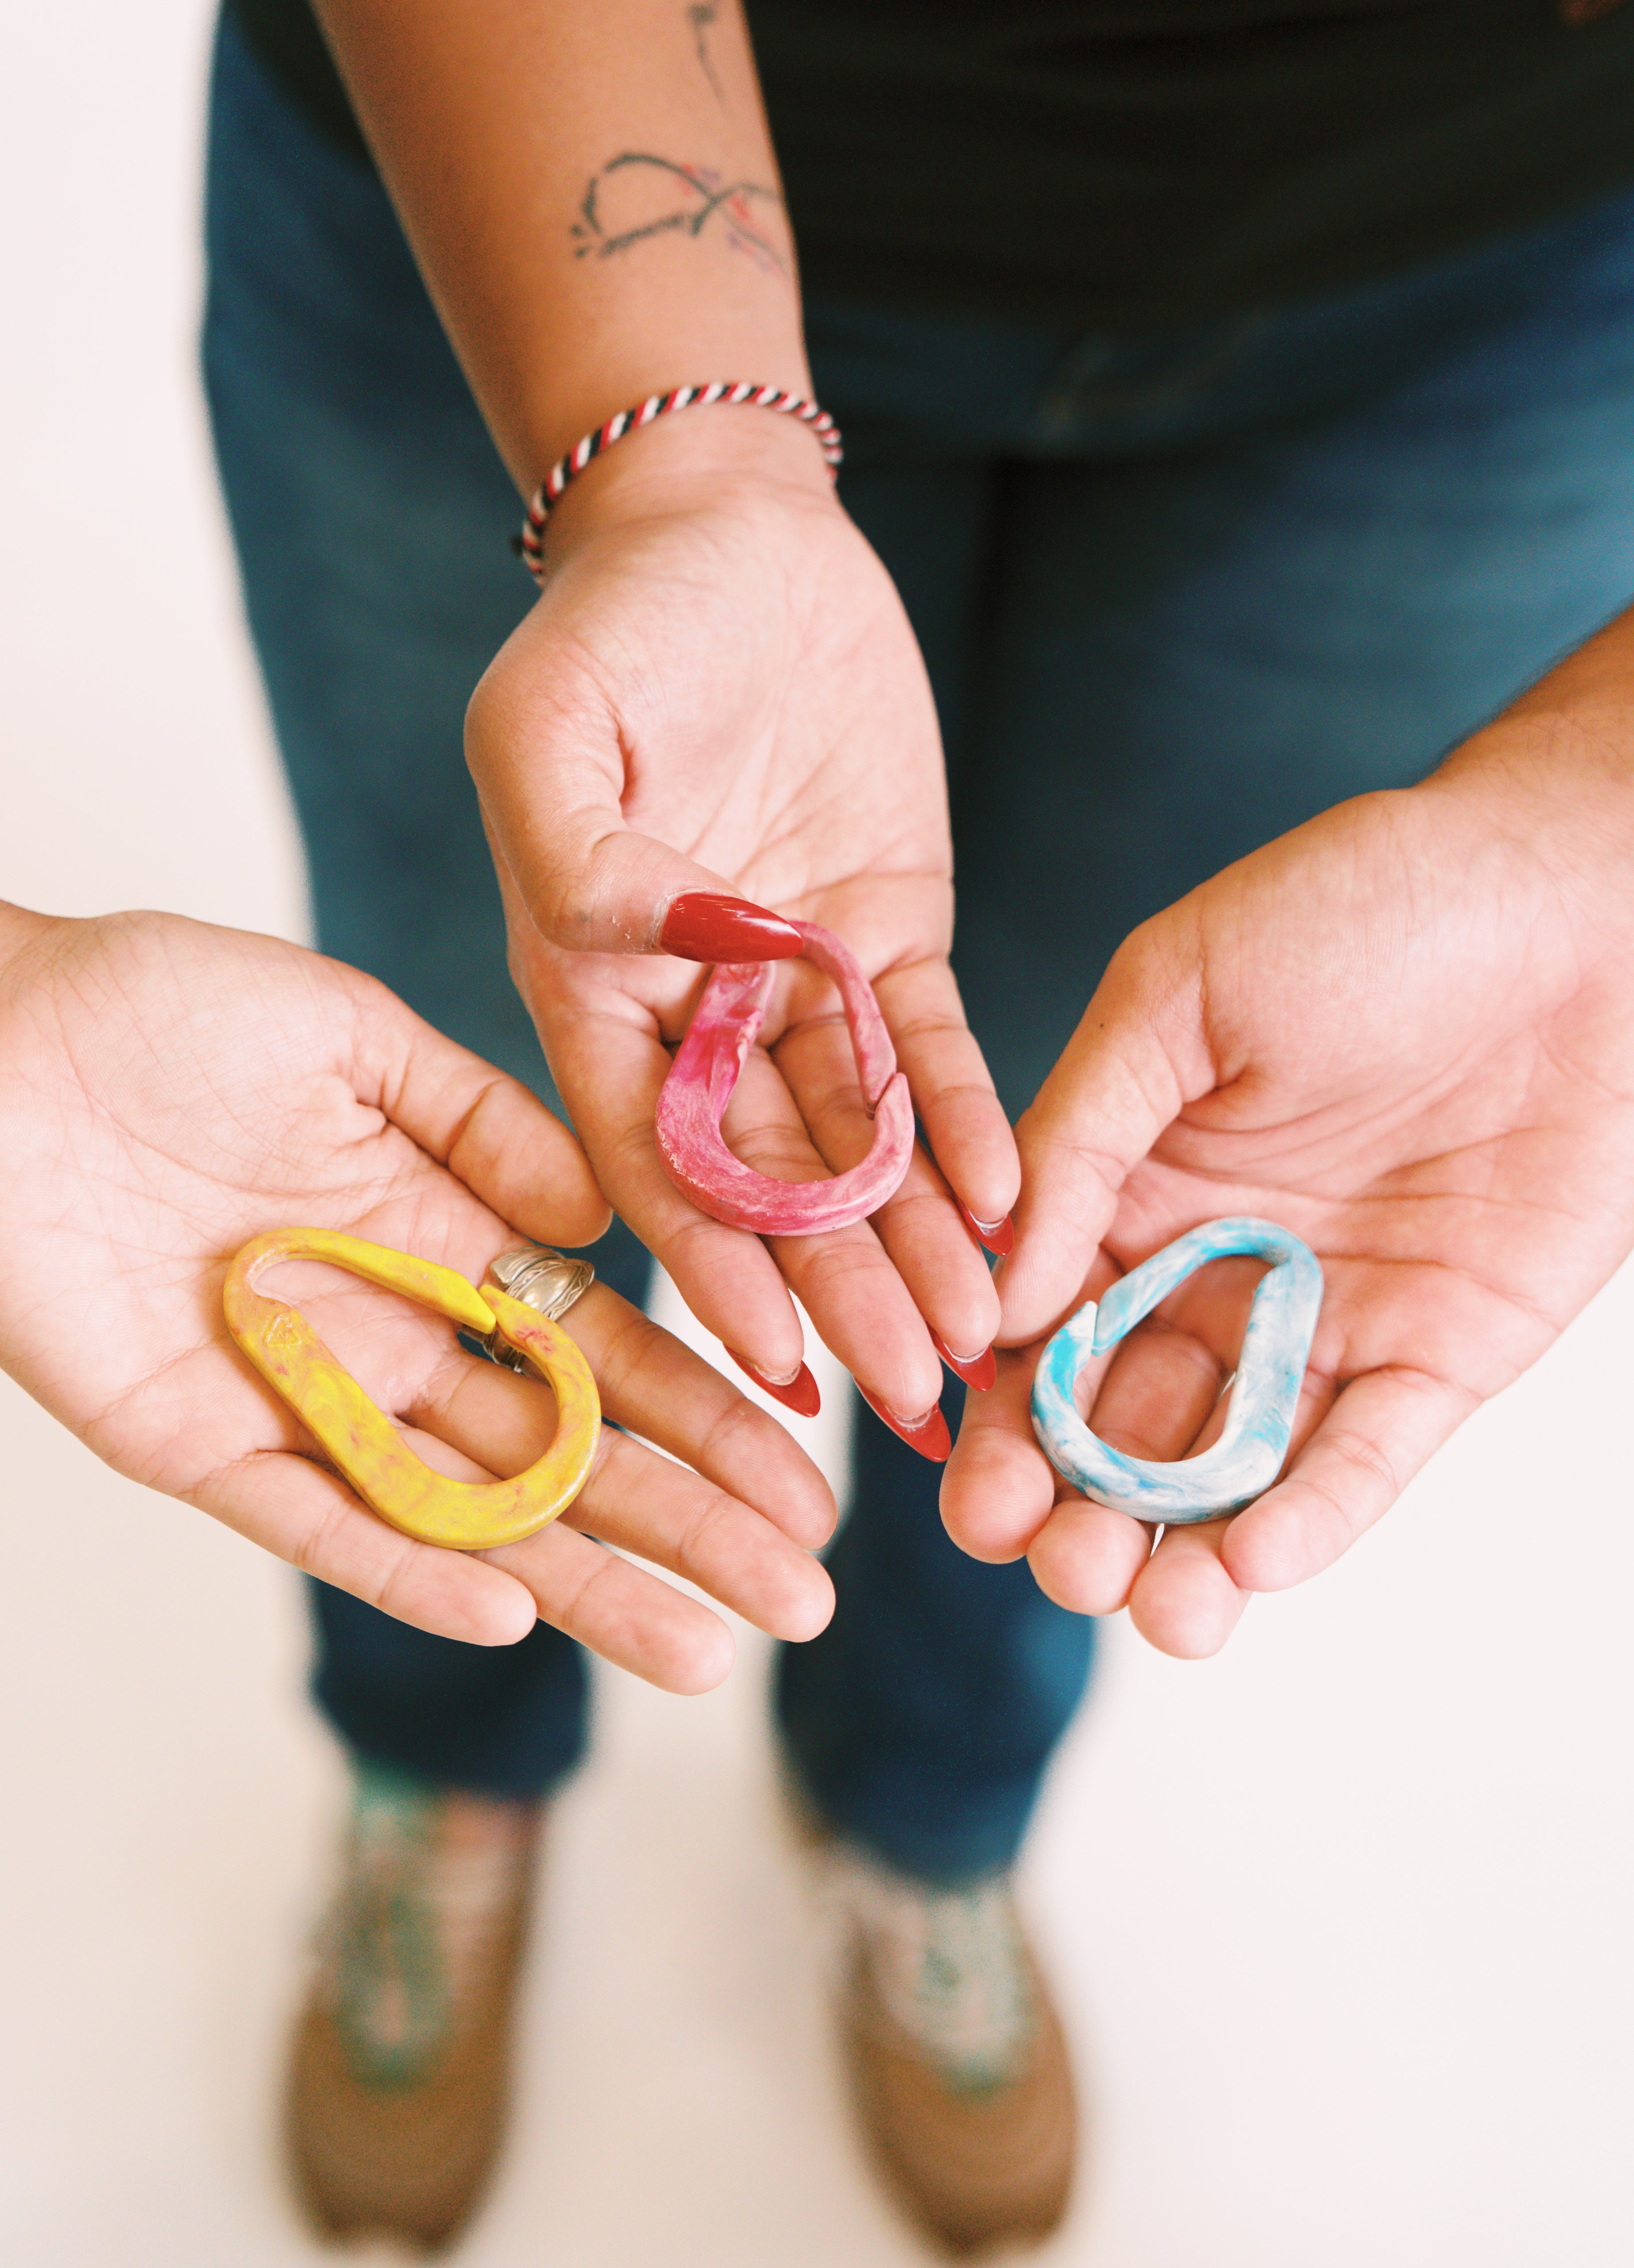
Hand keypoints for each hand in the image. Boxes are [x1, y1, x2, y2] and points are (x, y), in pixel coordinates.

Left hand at [0, 906, 835, 1685]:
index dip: (706, 1413)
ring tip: (703, 1654)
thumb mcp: (348, 1030)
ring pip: (469, 1514)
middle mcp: (387, 1335)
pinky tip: (513, 1612)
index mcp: (437, 1240)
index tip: (803, 1471)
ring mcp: (300, 1399)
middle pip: (563, 1455)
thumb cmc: (148, 1010)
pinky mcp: (198, 1442)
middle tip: (799, 1600)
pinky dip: (411, 1571)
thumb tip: (601, 1215)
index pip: (603, 1350)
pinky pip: (319, 1521)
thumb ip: (480, 1118)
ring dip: (588, 1584)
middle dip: (686, 1524)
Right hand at [466, 415, 1018, 1445]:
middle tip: (910, 1401)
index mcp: (592, 987)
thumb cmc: (619, 624)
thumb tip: (621, 938)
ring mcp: (797, 985)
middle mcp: (694, 1013)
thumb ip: (570, 845)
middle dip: (838, 1291)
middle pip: (769, 1180)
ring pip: (860, 1143)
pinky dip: (970, 1128)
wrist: (733, 541)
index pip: (652, 1156)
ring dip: (914, 1244)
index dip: (712, 1263)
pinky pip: (934, 1054)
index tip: (773, 1363)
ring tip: (975, 1347)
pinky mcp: (887, 940)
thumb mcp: (551, 722)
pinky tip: (1016, 1208)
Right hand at [941, 746, 1633, 1655]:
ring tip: (1150, 1609)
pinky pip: (1366, 1453)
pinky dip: (1313, 1513)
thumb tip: (996, 1294)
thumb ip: (1080, 1138)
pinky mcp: (1444, 1351)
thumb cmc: (1368, 904)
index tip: (970, 1491)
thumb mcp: (1180, 992)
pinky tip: (1254, 1566)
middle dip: (1076, 1506)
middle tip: (1052, 1558)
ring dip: (1181, 1550)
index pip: (1038, 1331)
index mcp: (1134, 1188)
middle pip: (1122, 1422)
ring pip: (1234, 1468)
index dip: (998, 1420)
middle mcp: (1218, 1270)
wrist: (1588, 897)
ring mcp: (1329, 1319)